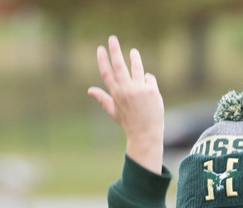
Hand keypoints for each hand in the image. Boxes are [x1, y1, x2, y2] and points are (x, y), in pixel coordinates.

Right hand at [88, 36, 164, 173]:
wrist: (145, 134)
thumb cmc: (128, 123)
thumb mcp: (113, 111)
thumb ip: (102, 99)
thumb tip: (89, 90)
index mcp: (116, 95)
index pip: (106, 74)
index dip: (102, 60)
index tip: (100, 48)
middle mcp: (126, 91)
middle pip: (119, 65)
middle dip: (114, 50)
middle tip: (112, 38)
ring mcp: (140, 90)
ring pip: (136, 67)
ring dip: (134, 57)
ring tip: (133, 52)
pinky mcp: (152, 91)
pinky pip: (148, 78)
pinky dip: (147, 80)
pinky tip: (147, 88)